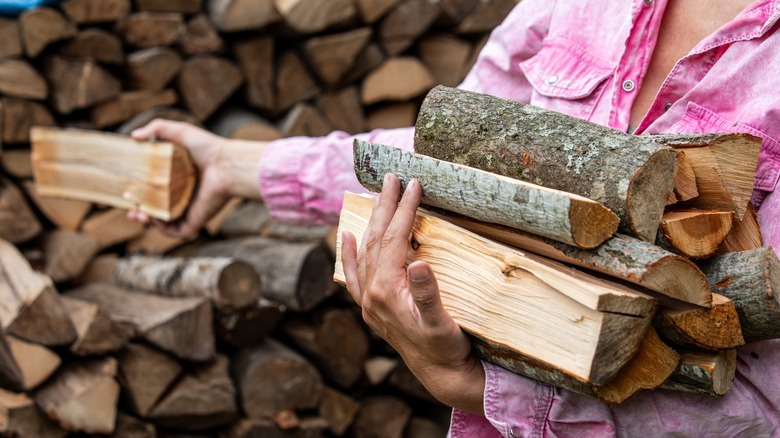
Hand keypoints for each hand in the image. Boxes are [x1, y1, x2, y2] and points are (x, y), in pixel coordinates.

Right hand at [129, 119, 263, 237]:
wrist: (226, 165)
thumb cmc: (207, 147)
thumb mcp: (180, 132)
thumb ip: (157, 129)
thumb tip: (133, 136)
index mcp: (179, 177)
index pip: (156, 188)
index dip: (139, 192)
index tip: (126, 192)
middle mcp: (184, 194)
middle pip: (158, 207)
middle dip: (140, 211)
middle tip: (130, 210)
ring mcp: (191, 209)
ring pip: (165, 222)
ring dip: (148, 222)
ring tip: (137, 215)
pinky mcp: (197, 220)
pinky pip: (178, 232)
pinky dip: (164, 230)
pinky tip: (154, 221)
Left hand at [341, 173, 485, 414]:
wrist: (441, 376)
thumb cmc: (446, 349)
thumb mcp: (442, 323)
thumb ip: (428, 294)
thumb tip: (419, 263)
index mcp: (386, 291)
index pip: (394, 240)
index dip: (405, 210)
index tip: (414, 184)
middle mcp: (371, 294)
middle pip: (376, 239)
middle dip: (385, 206)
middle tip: (393, 177)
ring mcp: (368, 301)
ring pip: (364, 252)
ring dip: (371, 222)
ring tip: (377, 195)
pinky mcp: (371, 308)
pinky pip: (353, 276)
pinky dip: (348, 255)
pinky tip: (346, 237)